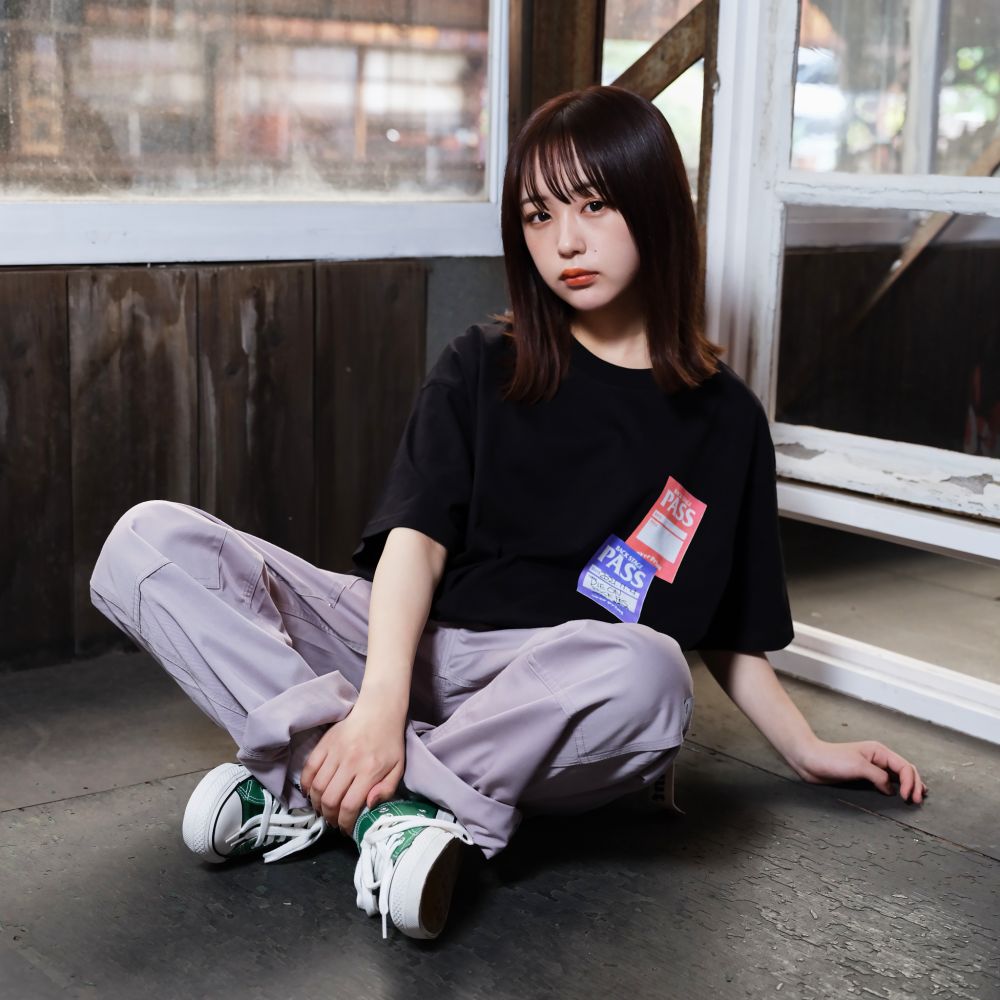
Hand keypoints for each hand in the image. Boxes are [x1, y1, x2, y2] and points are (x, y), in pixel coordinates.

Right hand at [299, 699, 404, 834]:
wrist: (379, 711)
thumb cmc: (390, 742)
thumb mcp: (398, 768)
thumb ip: (386, 790)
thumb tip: (369, 806)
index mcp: (369, 771)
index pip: (349, 806)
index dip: (344, 823)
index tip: (346, 828)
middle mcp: (350, 763)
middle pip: (330, 800)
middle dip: (330, 817)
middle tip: (334, 821)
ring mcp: (335, 753)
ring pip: (317, 787)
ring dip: (317, 804)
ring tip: (324, 809)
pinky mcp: (324, 744)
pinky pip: (308, 768)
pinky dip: (306, 784)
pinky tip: (311, 792)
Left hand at [793, 738, 926, 802]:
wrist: (810, 761)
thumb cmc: (832, 759)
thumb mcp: (858, 766)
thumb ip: (878, 777)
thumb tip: (892, 790)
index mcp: (879, 751)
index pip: (904, 767)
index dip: (911, 782)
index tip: (908, 798)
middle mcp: (878, 758)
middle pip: (905, 770)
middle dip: (915, 784)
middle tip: (918, 801)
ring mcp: (872, 767)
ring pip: (898, 776)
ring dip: (909, 786)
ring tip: (917, 797)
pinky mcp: (864, 776)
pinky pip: (886, 782)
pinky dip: (897, 788)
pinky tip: (900, 794)